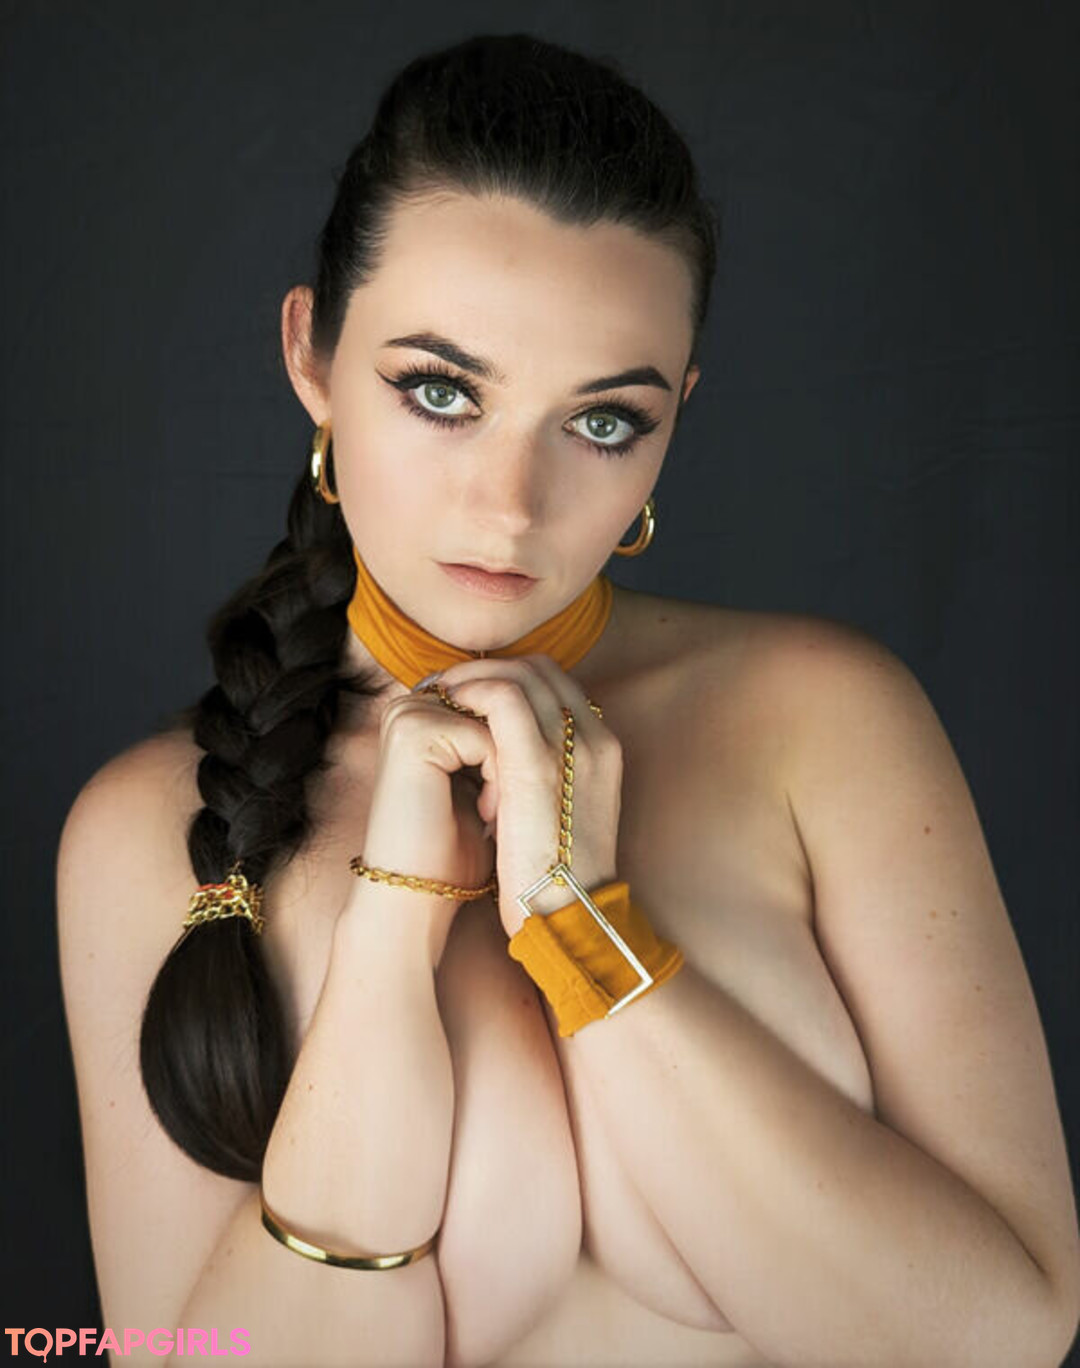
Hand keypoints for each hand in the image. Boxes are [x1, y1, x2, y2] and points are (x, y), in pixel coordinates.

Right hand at [358, 687, 497, 965]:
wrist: (420, 894)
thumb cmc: (456, 845)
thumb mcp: (482, 780)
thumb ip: (498, 739)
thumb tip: (545, 714)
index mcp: (426, 708)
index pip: (499, 690)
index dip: (523, 736)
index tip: (517, 789)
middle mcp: (413, 703)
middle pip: (503, 698)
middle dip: (519, 749)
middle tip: (507, 803)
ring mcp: (409, 714)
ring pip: (499, 716)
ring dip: (512, 766)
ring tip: (496, 811)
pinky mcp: (413, 735)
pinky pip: (486, 739)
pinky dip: (499, 779)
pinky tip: (486, 815)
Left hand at [424, 654, 623, 937]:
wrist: (570, 920)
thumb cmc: (556, 878)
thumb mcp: (563, 814)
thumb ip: (547, 777)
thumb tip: (501, 756)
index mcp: (604, 750)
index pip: (556, 683)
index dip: (510, 677)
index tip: (472, 692)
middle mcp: (596, 739)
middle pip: (540, 669)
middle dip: (489, 669)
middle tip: (449, 688)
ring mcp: (572, 748)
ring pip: (520, 673)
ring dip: (475, 678)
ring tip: (443, 699)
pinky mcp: (537, 764)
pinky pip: (502, 697)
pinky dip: (471, 695)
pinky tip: (449, 715)